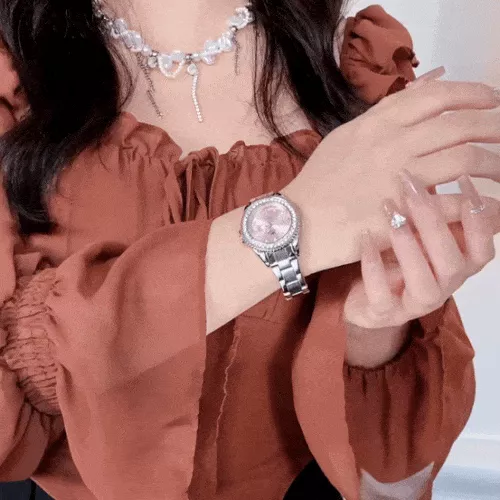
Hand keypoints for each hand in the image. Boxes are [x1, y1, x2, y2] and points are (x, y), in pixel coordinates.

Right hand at [282, 80, 499, 273]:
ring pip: (465, 160)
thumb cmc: (318, 182)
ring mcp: (399, 180)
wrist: (297, 223)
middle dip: (493, 125)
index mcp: (377, 125)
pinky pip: (454, 205)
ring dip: (494, 163)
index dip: (472, 94)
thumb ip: (383, 113)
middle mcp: (392, 145)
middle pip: (460, 125)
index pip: (437, 96)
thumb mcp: (345, 136)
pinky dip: (480, 206)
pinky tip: (489, 206)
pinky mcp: (403, 215)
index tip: (491, 101)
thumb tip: (420, 89)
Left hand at [344, 173, 495, 328]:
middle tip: (411, 188)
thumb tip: (444, 161)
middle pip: (453, 262)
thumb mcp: (416, 229)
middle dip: (434, 222)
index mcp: (456, 266)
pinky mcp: (383, 313)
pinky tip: (365, 237)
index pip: (482, 248)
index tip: (463, 179)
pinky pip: (382, 296)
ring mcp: (413, 304)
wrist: (360, 293)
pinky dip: (374, 266)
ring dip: (409, 246)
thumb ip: (432, 206)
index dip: (480, 218)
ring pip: (424, 284)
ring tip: (390, 212)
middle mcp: (442, 288)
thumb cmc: (394, 254)